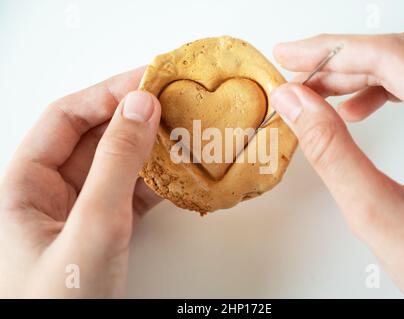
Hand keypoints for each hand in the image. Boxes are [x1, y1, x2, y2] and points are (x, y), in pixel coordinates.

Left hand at [0, 67, 161, 297]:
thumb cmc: (61, 305)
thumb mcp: (92, 229)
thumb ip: (116, 165)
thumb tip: (140, 106)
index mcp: (24, 184)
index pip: (66, 118)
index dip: (107, 93)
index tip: (148, 80)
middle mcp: (49, 192)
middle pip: (94, 137)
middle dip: (136, 119)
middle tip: (176, 103)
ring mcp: (80, 212)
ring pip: (117, 165)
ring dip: (151, 149)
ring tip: (187, 133)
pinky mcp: (105, 230)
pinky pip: (131, 193)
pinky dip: (157, 181)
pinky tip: (181, 173)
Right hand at [270, 29, 403, 297]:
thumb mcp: (376, 213)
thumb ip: (331, 153)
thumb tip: (295, 103)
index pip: (394, 59)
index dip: (335, 50)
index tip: (292, 56)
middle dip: (343, 60)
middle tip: (298, 76)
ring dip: (359, 72)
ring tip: (320, 96)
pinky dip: (379, 88)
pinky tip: (355, 108)